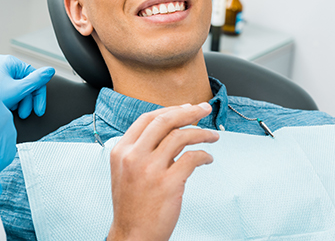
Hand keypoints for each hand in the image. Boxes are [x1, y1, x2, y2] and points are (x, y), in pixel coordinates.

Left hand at [0, 55, 54, 117]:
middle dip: (26, 100)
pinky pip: (5, 88)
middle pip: (24, 82)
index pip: (33, 76)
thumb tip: (50, 70)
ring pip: (15, 86)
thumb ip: (36, 81)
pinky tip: (6, 107)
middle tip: (24, 113)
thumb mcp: (18, 90)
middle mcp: (0, 63)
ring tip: (12, 111)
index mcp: (8, 61)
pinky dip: (9, 98)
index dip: (38, 95)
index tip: (39, 109)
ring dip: (18, 101)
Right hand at [107, 103, 219, 240]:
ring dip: (201, 133)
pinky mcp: (168, 184)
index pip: (148, 118)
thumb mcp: (127, 171)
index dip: (171, 109)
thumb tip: (173, 131)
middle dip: (189, 112)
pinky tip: (208, 158)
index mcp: (122, 150)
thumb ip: (143, 150)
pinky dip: (204, 155)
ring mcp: (150, 169)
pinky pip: (192, 159)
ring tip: (212, 137)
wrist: (132, 236)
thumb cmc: (133, 205)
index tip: (187, 108)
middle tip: (205, 109)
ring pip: (181, 136)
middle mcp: (133, 156)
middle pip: (165, 120)